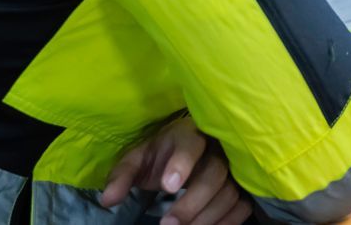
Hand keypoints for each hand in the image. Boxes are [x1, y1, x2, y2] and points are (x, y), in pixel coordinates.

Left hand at [100, 114, 254, 224]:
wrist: (190, 151)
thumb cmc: (163, 154)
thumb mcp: (138, 159)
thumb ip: (122, 176)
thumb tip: (107, 200)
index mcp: (189, 133)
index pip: (191, 143)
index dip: (182, 164)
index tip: (167, 188)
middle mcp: (218, 147)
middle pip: (215, 172)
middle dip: (192, 202)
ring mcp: (234, 166)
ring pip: (229, 191)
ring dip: (207, 216)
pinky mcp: (243, 184)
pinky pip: (242, 205)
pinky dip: (226, 221)